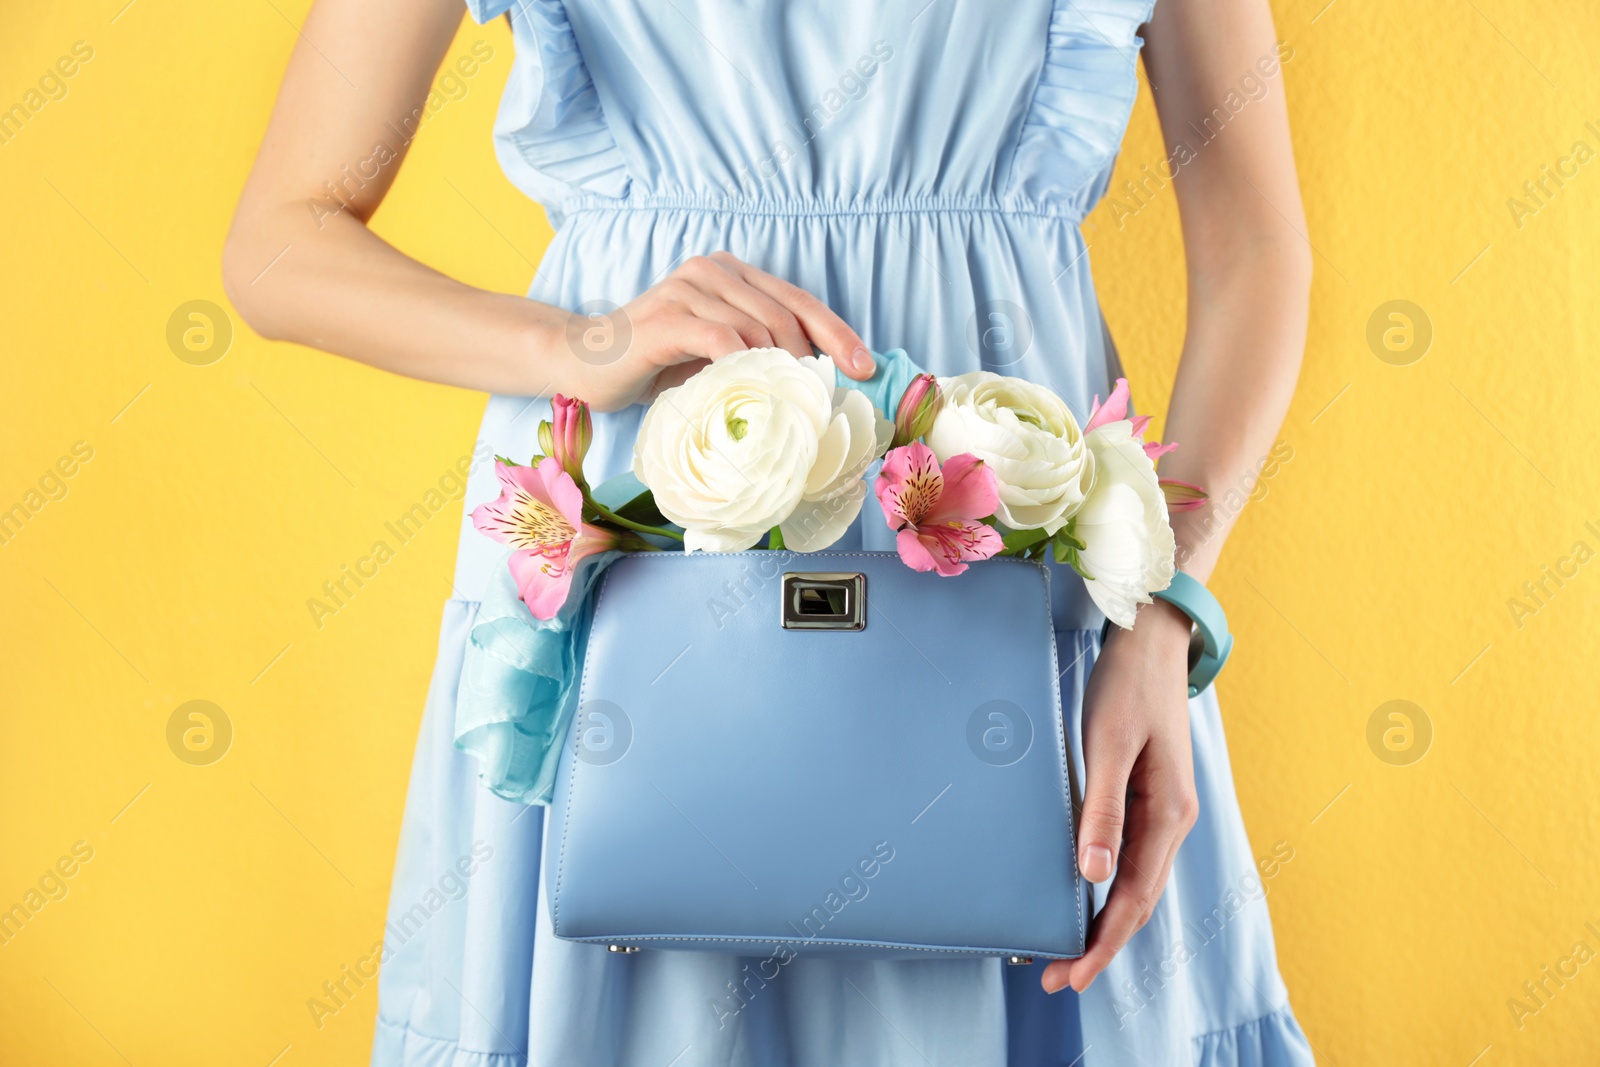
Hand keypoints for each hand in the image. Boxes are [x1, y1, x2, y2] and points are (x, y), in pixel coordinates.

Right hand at [560, 251, 876, 411]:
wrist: (583, 362)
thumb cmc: (653, 364)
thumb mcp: (713, 355)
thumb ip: (754, 353)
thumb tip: (811, 385)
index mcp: (730, 273)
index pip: (798, 300)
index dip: (837, 333)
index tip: (864, 368)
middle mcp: (712, 271)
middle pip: (785, 313)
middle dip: (814, 358)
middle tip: (825, 398)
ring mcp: (688, 289)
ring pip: (757, 327)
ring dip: (782, 368)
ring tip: (794, 404)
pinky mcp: (667, 317)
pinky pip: (722, 339)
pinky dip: (745, 366)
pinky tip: (755, 392)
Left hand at [1042, 598, 1198, 993]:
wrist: (1152, 639)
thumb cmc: (1127, 686)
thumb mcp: (1107, 744)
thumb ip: (1102, 808)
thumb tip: (1094, 874)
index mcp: (1169, 813)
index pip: (1133, 898)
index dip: (1103, 942)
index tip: (1070, 975)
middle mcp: (1173, 820)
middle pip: (1138, 900)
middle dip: (1101, 944)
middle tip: (1056, 978)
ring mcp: (1164, 810)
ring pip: (1136, 883)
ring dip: (1105, 920)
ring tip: (1067, 951)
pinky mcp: (1148, 796)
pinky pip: (1131, 857)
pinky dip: (1109, 888)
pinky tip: (1086, 896)